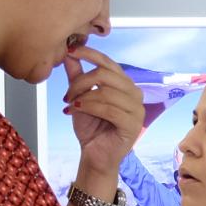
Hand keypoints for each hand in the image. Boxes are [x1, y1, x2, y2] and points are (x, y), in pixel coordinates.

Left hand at [62, 46, 143, 178]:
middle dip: (81, 82)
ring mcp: (137, 109)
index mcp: (125, 84)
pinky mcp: (133, 125)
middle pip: (106, 75)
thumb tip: (68, 53)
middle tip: (67, 95)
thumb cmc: (91, 127)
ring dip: (83, 97)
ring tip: (71, 105)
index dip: (90, 54)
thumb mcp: (80, 97)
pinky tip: (76, 110)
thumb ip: (77, 76)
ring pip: (106, 92)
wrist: (94, 155)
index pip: (108, 62)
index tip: (70, 51)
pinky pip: (109, 109)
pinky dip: (89, 107)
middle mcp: (135, 93)